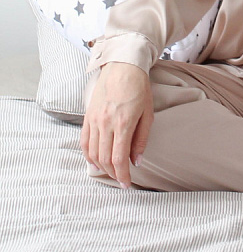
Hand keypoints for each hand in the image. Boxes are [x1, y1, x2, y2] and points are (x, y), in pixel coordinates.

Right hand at [81, 61, 152, 187]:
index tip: (127, 184)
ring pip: (93, 152)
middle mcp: (105, 124)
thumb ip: (141, 138)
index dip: (122, 175)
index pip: (119, 158)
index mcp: (123, 123)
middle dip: (113, 173)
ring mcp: (94, 120)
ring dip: (101, 166)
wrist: (123, 67)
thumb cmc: (140, 88)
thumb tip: (136, 160)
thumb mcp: (148, 113)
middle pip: (105, 158)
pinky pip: (84, 141)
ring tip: (111, 172)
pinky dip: (88, 155)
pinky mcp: (87, 116)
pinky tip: (95, 162)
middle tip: (121, 180)